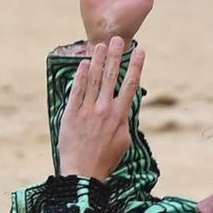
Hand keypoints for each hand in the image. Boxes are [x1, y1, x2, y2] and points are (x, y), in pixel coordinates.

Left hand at [58, 37, 144, 179]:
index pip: (130, 85)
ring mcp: (87, 110)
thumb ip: (125, 121)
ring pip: (94, 79)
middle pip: (112, 76)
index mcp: (120, 116)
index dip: (135, 66)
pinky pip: (77, 90)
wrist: (82, 172)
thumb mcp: (123, 141)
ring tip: (102, 45)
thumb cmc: (104, 159)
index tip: (140, 51)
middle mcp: (104, 109)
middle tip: (119, 39)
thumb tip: (126, 107)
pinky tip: (84, 63)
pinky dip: (81, 76)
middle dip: (116, 56)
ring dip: (99, 60)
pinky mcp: (71, 113)